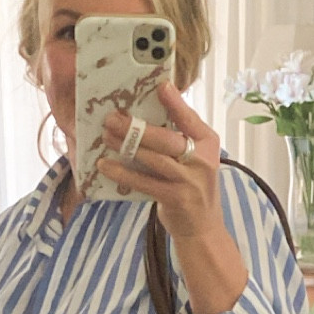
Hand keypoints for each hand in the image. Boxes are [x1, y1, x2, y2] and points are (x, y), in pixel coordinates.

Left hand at [99, 83, 221, 242]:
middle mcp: (201, 160)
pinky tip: (106, 165)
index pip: (190, 119)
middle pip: (166, 139)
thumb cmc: (194, 186)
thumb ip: (180, 137)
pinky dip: (123, 173)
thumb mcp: (196, 158)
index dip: (175, 103)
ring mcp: (188, 181)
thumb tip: (149, 114)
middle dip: (136, 127)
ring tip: (106, 137)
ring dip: (126, 146)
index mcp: (207, 143)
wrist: (203, 227)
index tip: (160, 86)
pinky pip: (144, 182)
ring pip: (152, 158)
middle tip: (112, 118)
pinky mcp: (175, 198)